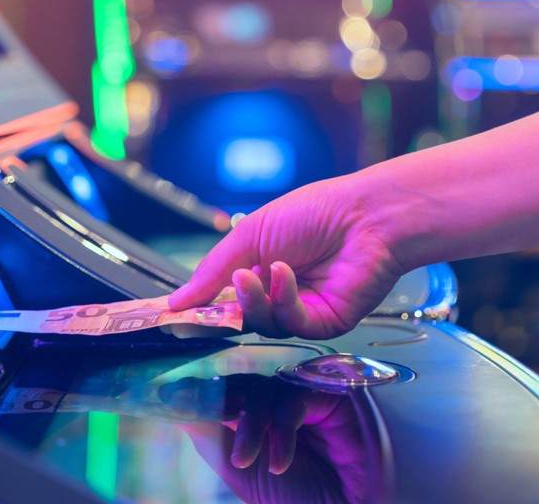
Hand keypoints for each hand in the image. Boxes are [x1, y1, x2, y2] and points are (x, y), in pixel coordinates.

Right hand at [168, 176, 408, 338]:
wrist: (366, 215)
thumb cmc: (314, 213)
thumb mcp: (251, 234)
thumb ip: (212, 270)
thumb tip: (175, 302)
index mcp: (259, 269)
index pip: (222, 299)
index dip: (200, 307)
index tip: (173, 313)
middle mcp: (278, 293)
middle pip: (238, 319)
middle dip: (222, 310)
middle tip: (210, 299)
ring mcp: (301, 311)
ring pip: (261, 325)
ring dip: (253, 301)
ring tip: (254, 274)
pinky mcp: (324, 323)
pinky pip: (291, 324)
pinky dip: (282, 300)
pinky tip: (285, 274)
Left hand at [170, 374, 381, 503]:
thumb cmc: (300, 495)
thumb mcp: (241, 469)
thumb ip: (211, 435)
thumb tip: (176, 405)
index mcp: (256, 408)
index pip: (224, 385)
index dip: (197, 388)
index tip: (166, 392)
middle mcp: (280, 393)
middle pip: (243, 377)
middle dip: (219, 396)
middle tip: (191, 403)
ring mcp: (304, 389)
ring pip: (266, 387)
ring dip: (251, 425)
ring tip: (248, 459)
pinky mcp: (329, 392)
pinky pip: (294, 397)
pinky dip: (282, 430)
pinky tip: (280, 460)